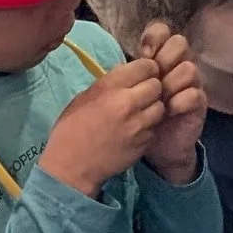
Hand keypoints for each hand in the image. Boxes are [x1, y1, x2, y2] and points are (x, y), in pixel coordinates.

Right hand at [40, 58, 167, 195]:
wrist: (71, 166)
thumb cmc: (72, 128)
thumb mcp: (85, 97)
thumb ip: (110, 83)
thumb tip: (128, 71)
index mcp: (110, 87)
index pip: (146, 66)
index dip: (146, 69)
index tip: (141, 75)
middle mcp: (127, 103)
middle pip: (157, 85)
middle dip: (151, 88)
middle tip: (142, 95)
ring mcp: (138, 125)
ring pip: (160, 107)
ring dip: (153, 108)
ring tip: (140, 113)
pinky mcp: (144, 142)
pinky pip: (154, 127)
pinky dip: (148, 127)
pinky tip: (135, 130)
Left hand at [137, 22, 207, 179]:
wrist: (156, 147)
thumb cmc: (138, 116)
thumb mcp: (128, 92)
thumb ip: (128, 74)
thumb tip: (123, 62)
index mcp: (159, 58)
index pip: (162, 31)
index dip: (153, 37)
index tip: (142, 54)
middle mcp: (177, 66)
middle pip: (179, 43)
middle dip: (164, 58)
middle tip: (154, 77)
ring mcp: (191, 83)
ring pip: (188, 68)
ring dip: (171, 83)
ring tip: (159, 99)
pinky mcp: (198, 104)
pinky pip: (194, 93)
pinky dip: (179, 102)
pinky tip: (167, 111)